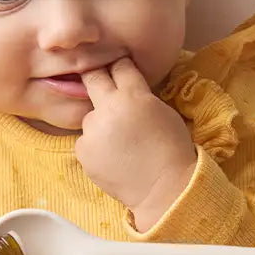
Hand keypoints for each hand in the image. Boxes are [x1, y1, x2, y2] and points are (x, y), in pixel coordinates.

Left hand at [76, 58, 196, 231]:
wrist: (164, 188)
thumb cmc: (172, 149)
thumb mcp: (162, 111)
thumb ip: (140, 96)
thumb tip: (125, 91)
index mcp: (133, 95)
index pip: (119, 66)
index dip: (121, 67)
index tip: (120, 70)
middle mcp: (108, 108)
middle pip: (93, 78)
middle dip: (98, 79)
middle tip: (105, 88)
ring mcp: (92, 130)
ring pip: (90, 117)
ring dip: (99, 122)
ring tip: (118, 142)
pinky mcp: (82, 151)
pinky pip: (86, 141)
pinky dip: (95, 146)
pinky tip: (112, 157)